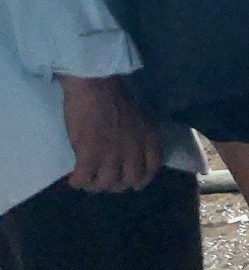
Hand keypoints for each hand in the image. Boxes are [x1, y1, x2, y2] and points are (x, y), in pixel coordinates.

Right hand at [62, 74, 159, 193]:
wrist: (96, 84)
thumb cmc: (116, 94)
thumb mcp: (141, 116)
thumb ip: (140, 134)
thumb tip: (132, 149)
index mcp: (149, 138)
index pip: (152, 168)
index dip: (142, 179)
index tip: (132, 181)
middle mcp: (134, 150)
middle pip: (129, 180)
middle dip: (118, 185)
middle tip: (105, 181)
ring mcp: (112, 154)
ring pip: (106, 183)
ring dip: (96, 185)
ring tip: (88, 180)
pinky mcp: (89, 154)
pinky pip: (84, 178)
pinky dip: (78, 181)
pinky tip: (74, 178)